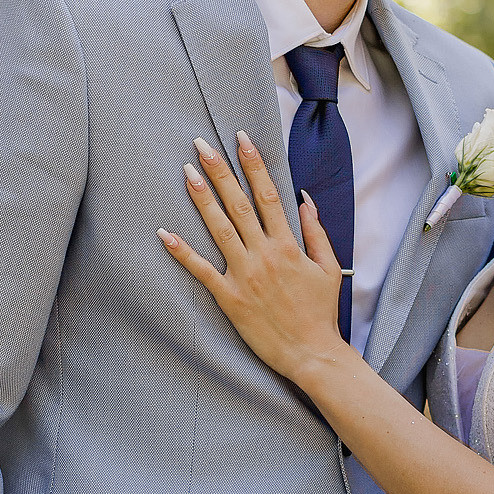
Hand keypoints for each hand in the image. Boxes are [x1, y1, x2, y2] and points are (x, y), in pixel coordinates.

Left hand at [159, 132, 346, 386]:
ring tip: (186, 172)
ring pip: (219, 229)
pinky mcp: (230, 298)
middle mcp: (265, 255)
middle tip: (201, 144)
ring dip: (201, 199)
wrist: (313, 354)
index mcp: (289, 245)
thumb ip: (316, 232)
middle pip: (238, 204)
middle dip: (220, 171)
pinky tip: (164, 233)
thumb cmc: (321, 312)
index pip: (268, 195)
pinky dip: (182, 252)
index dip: (253, 165)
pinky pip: (202, 271)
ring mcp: (245, 275)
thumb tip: (304, 200)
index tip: (240, 140)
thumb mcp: (329, 268)